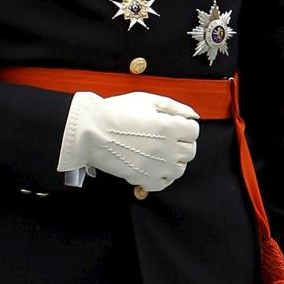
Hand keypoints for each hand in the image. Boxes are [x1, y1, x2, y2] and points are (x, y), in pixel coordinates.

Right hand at [61, 91, 198, 191]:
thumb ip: (173, 106)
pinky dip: (162, 176)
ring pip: (180, 169)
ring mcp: (157, 166)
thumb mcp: (145, 100)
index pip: (193, 131)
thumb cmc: (115, 112)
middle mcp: (167, 149)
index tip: (172, 123)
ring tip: (157, 150)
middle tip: (164, 136)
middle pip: (190, 150)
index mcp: (169, 127)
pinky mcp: (144, 179)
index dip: (183, 125)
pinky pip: (164, 183)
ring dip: (173, 159)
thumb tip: (194, 116)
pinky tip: (152, 165)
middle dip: (181, 142)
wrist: (90, 130)